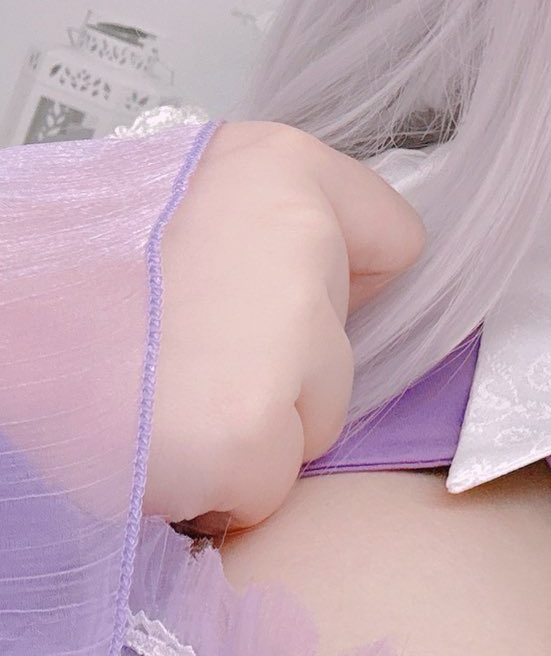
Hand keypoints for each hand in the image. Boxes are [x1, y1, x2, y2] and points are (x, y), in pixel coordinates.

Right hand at [145, 121, 425, 530]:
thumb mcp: (161, 203)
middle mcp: (300, 241)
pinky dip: (218, 489)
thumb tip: (308, 280)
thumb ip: (252, 231)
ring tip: (157, 398)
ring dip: (249, 433)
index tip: (279, 302)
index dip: (337, 284)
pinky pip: (269, 485)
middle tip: (177, 359)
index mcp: (276, 167)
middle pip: (344, 350)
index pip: (393, 238)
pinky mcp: (254, 435)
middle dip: (278, 376)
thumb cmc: (52, 274)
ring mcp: (286, 341)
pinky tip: (155, 446)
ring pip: (313, 422)